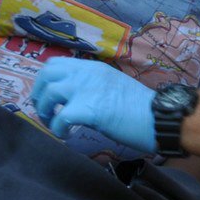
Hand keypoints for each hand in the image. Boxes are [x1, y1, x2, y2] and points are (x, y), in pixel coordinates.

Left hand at [30, 57, 157, 152]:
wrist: (160, 117)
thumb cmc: (141, 108)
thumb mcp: (113, 87)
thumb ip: (93, 88)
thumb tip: (74, 101)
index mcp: (93, 68)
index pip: (56, 63)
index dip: (46, 81)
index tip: (49, 98)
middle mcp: (87, 73)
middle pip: (46, 73)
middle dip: (39, 94)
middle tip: (46, 112)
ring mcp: (87, 89)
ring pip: (48, 94)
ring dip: (46, 113)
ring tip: (55, 125)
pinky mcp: (89, 109)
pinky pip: (60, 119)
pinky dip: (58, 130)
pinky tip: (66, 136)